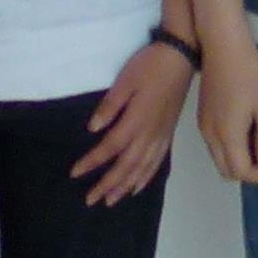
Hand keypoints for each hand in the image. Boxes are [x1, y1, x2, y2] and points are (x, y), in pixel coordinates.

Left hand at [74, 40, 193, 205]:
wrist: (182, 57)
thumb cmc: (150, 66)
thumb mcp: (125, 80)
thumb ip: (110, 107)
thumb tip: (93, 129)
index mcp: (136, 121)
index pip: (110, 148)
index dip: (92, 162)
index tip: (75, 173)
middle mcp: (149, 134)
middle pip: (126, 166)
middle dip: (107, 184)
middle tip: (90, 200)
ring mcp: (161, 136)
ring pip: (142, 169)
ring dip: (124, 187)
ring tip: (110, 201)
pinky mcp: (168, 134)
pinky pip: (157, 163)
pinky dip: (145, 178)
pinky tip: (136, 187)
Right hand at [196, 31, 257, 185]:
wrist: (222, 45)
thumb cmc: (249, 74)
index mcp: (227, 135)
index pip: (241, 172)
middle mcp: (210, 136)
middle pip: (227, 171)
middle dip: (249, 172)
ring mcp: (204, 127)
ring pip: (220, 159)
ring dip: (239, 160)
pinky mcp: (202, 117)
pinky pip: (215, 145)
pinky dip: (231, 149)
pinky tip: (246, 130)